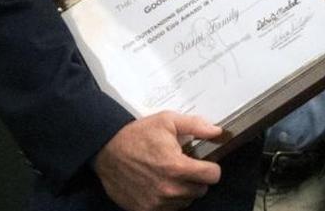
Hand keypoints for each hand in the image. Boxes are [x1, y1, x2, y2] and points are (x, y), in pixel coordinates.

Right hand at [93, 112, 222, 210]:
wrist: (106, 151)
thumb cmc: (137, 135)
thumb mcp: (167, 121)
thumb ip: (196, 126)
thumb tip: (217, 132)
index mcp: (177, 167)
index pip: (213, 176)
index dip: (211, 168)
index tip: (204, 163)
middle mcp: (169, 189)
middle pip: (201, 190)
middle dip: (197, 179)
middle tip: (184, 167)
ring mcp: (157, 203)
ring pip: (186, 201)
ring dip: (183, 190)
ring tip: (170, 176)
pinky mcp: (145, 210)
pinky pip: (169, 210)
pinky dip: (169, 201)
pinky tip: (161, 186)